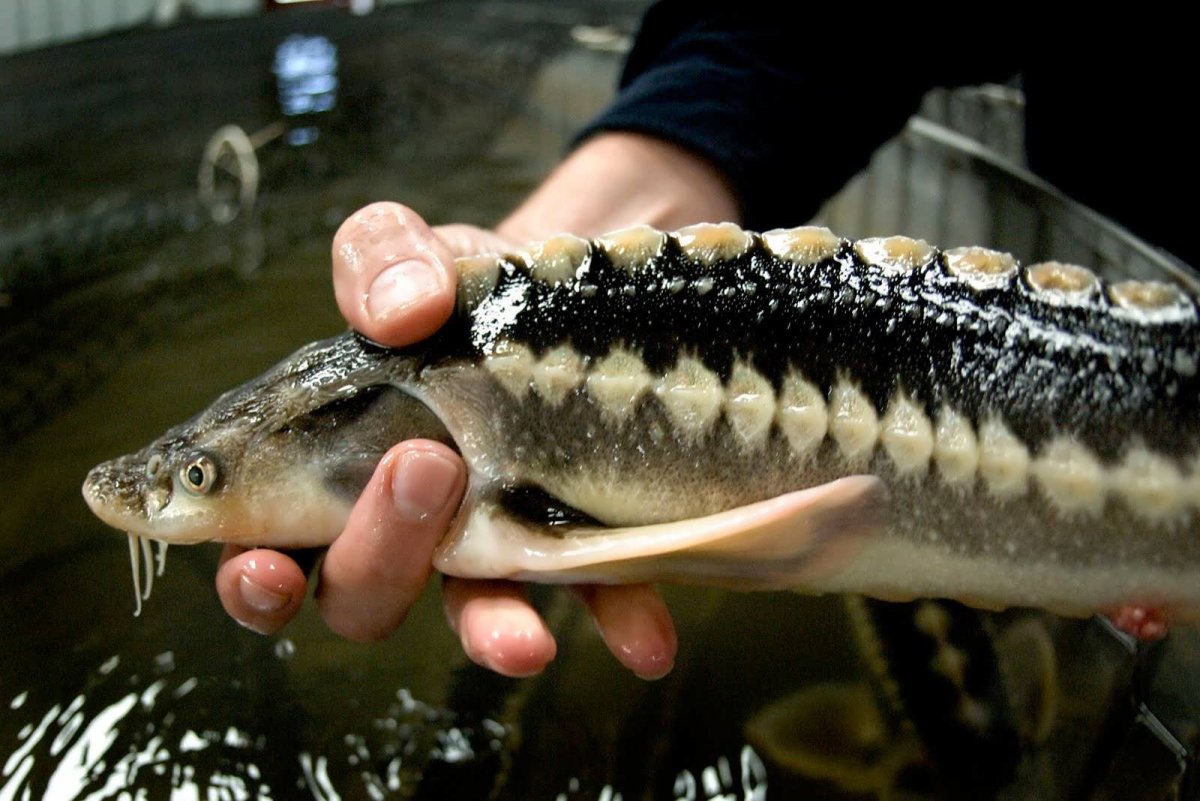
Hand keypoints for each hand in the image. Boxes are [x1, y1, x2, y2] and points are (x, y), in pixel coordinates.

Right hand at [216, 201, 677, 678]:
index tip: (266, 567)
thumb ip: (379, 260)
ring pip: (471, 612)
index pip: (270, 545)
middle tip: (427, 465)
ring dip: (489, 629)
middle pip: (363, 591)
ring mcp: (495, 540)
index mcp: (336, 467)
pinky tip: (646, 639)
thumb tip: (400, 309)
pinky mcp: (580, 540)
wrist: (574, 287)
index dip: (253, 578)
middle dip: (380, 551)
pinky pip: (595, 597)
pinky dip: (618, 620)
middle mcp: (409, 524)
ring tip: (521, 639)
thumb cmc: (464, 288)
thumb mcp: (416, 254)